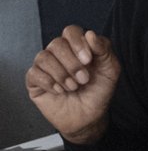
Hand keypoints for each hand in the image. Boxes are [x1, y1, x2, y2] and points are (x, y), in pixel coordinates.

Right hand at [25, 27, 120, 143]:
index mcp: (78, 47)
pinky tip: (60, 91)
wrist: (89, 118)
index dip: (78, 43)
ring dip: (61, 74)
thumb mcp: (110, 70)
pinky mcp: (35, 80)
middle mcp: (60, 53)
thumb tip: (90, 34)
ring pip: (43, 57)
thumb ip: (104, 50)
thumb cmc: (99, 93)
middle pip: (57, 43)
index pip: (71, 31)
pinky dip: (49, 83)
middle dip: (72, 63)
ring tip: (73, 87)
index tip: (88, 60)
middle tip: (83, 79)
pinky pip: (34, 73)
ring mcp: (46, 66)